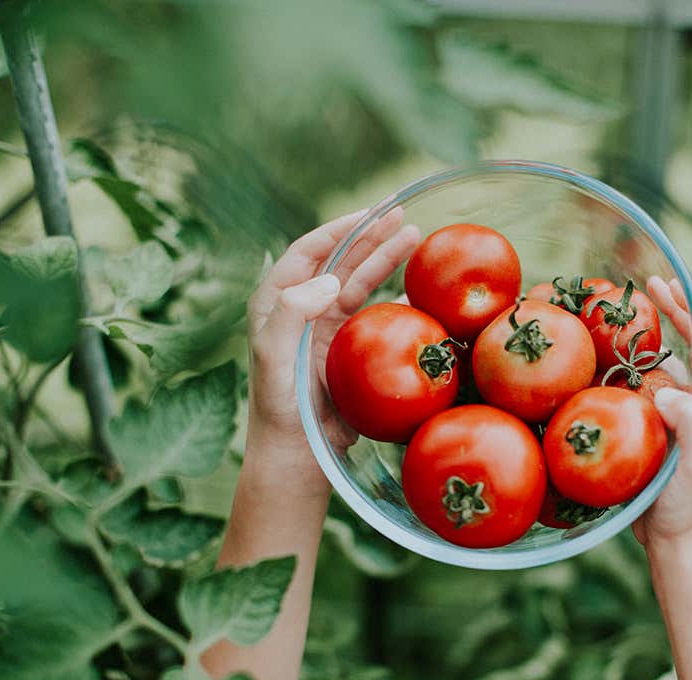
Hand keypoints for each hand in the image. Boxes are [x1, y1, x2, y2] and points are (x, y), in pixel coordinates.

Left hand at [245, 208, 420, 487]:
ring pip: (362, 282)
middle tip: (401, 213)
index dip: (339, 228)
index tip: (368, 212)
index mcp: (277, 302)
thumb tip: (329, 279)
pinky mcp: (350, 349)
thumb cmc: (279, 407)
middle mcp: (303, 308)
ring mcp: (328, 328)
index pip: (309, 252)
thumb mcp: (272, 356)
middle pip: (341, 260)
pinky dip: (399, 299)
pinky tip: (420, 288)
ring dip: (387, 259)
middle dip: (370, 234)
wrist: (298, 455)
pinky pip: (378, 315)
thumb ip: (291, 312)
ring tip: (416, 236)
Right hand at [633, 278, 691, 550]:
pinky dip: (636, 365)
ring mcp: (690, 415)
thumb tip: (668, 390)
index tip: (680, 283)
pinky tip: (611, 362)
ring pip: (678, 359)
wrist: (679, 543)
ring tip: (627, 315)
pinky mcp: (667, 429)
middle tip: (648, 285)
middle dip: (680, 307)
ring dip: (658, 332)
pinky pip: (654, 385)